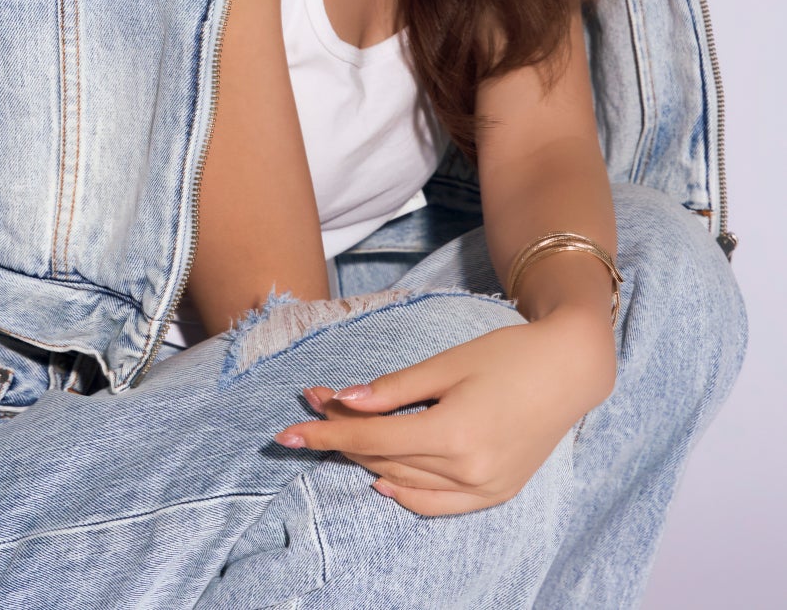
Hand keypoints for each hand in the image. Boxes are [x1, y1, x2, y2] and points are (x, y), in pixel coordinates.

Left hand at [273, 310, 615, 514]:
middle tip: (313, 407)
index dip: (327, 433)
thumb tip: (345, 400)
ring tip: (340, 433)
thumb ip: (396, 389)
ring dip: (368, 460)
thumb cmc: (509, 354)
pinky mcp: (495, 493)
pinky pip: (437, 504)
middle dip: (342, 436)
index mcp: (454, 435)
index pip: (372, 441)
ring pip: (405, 481)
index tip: (289, 427)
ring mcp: (484, 489)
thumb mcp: (448, 363)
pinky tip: (383, 478)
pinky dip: (407, 493)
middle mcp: (468, 471)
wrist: (569, 370)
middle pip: (384, 460)